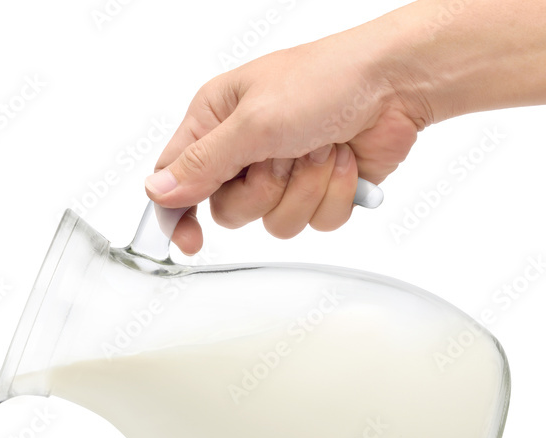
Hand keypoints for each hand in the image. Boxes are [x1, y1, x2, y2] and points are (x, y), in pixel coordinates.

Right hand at [146, 28, 425, 250]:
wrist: (398, 82)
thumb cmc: (327, 80)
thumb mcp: (252, 121)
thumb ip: (201, 163)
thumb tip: (156, 191)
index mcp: (216, 121)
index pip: (176, 178)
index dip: (177, 214)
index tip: (188, 241)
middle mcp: (244, 150)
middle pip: (228, 211)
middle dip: (262, 191)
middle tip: (282, 156)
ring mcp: (282, 173)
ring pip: (273, 223)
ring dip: (303, 189)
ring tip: (320, 149)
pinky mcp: (317, 190)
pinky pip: (313, 224)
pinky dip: (333, 195)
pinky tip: (342, 161)